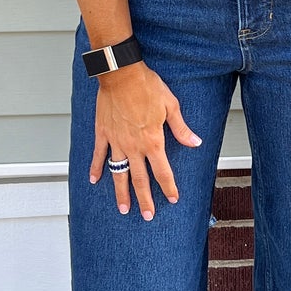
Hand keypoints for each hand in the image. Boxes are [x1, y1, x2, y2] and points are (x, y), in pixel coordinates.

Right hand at [89, 61, 200, 218]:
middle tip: (148, 216)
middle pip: (140, 179)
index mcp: (153, 141)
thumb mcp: (171, 106)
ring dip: (121, 192)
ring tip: (123, 208)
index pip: (163, 172)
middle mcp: (134, 147)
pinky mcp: (103, 134)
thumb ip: (181, 128)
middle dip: (145, 200)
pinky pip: (99, 155)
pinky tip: (95, 181)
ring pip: (119, 173)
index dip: (168, 187)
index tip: (172, 199)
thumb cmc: (147, 86)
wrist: (121, 74)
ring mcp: (116, 142)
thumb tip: (195, 142)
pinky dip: (96, 169)